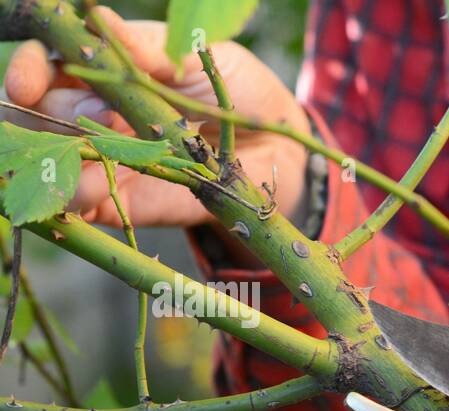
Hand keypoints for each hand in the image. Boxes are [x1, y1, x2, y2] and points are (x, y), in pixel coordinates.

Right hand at [1, 7, 310, 227]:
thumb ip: (152, 50)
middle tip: (77, 120)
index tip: (25, 83)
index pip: (48, 63)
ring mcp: (107, 157)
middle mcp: (96, 113)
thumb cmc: (238, 91)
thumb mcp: (201, 60)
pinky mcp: (124, 201)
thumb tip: (102, 21)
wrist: (276, 149)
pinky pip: (84, 204)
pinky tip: (77, 194)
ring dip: (51, 162)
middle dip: (46, 115)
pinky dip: (72, 199)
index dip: (29, 69)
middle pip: (41, 111)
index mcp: (107, 70)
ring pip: (55, 159)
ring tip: (65, 165)